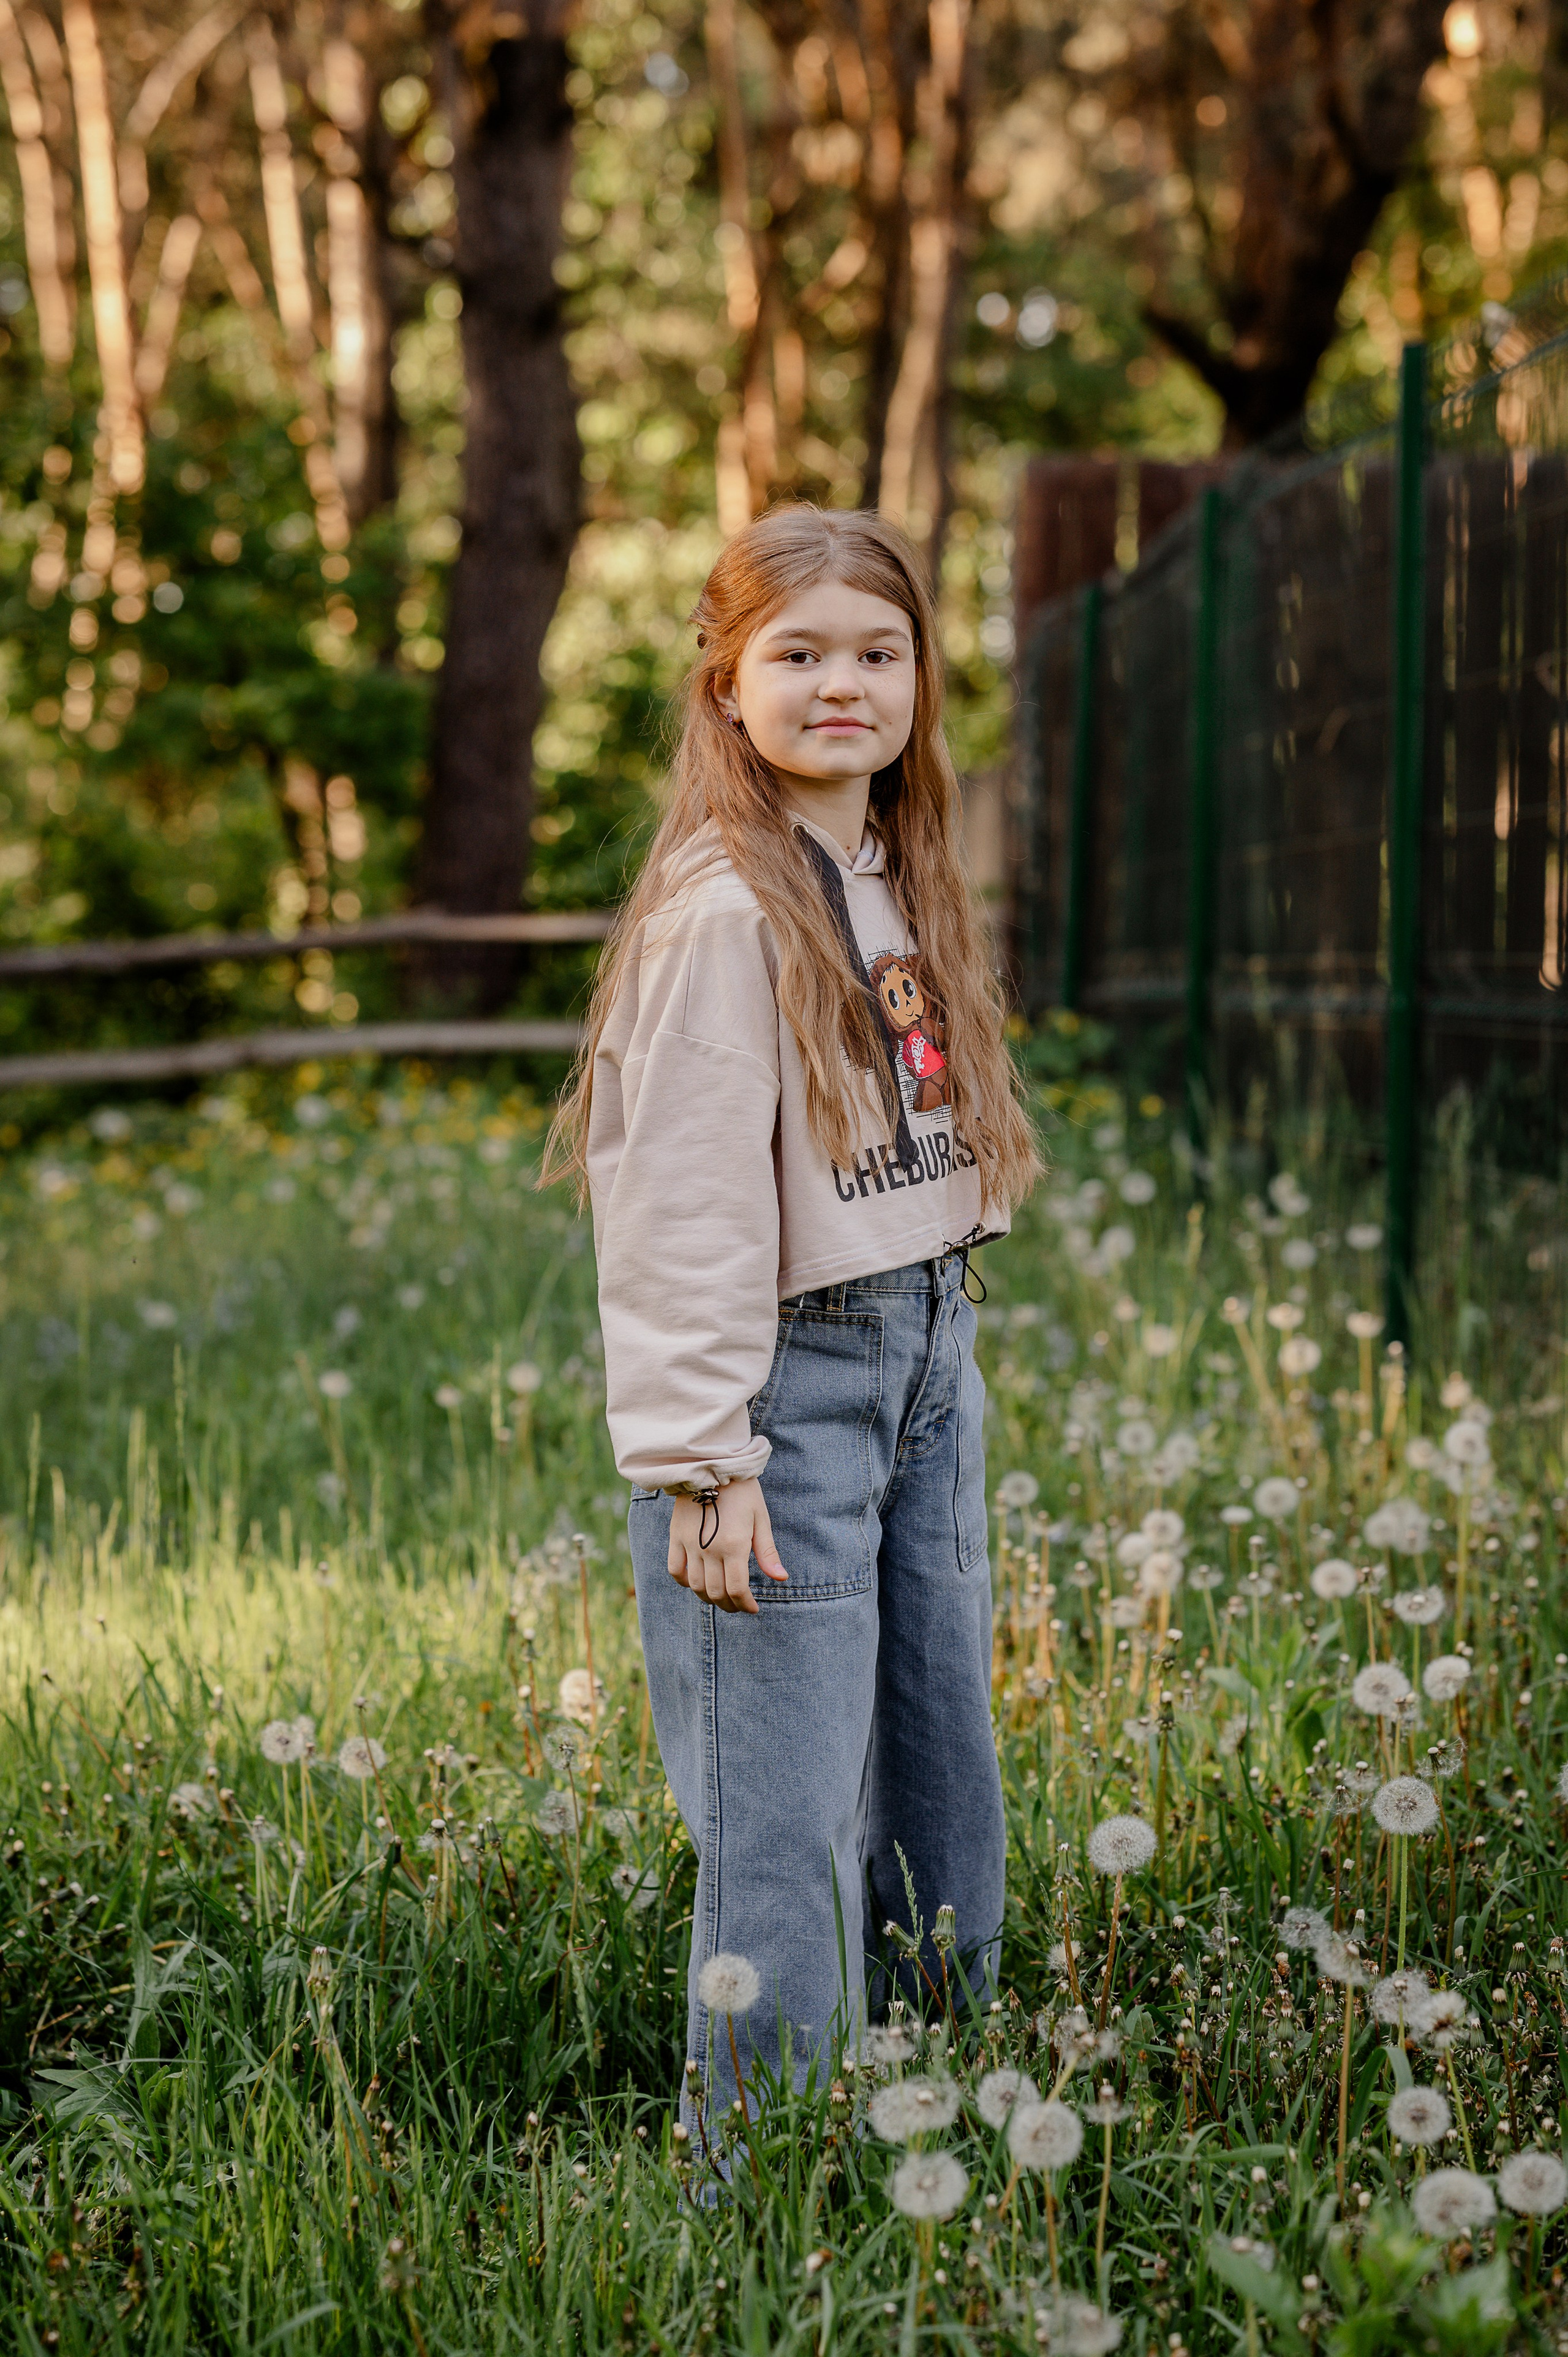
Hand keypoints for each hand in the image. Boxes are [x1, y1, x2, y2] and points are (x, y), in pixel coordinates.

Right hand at [668, 1477, 787, 1614]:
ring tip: (721, 1597)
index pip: (737, 1589)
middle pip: (716, 1592)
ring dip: (709, 1597)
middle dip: (730, 1605)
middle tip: (739, 1605)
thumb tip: (781, 1578)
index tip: (753, 1608)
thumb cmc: (742, 1491)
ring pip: (695, 1586)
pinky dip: (685, 1582)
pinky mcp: (676, 1537)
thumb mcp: (760, 1518)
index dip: (745, 1604)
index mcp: (734, 1545)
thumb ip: (767, 1551)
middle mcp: (709, 1549)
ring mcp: (690, 1544)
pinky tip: (697, 1581)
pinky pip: (675, 1570)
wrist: (712, 1465)